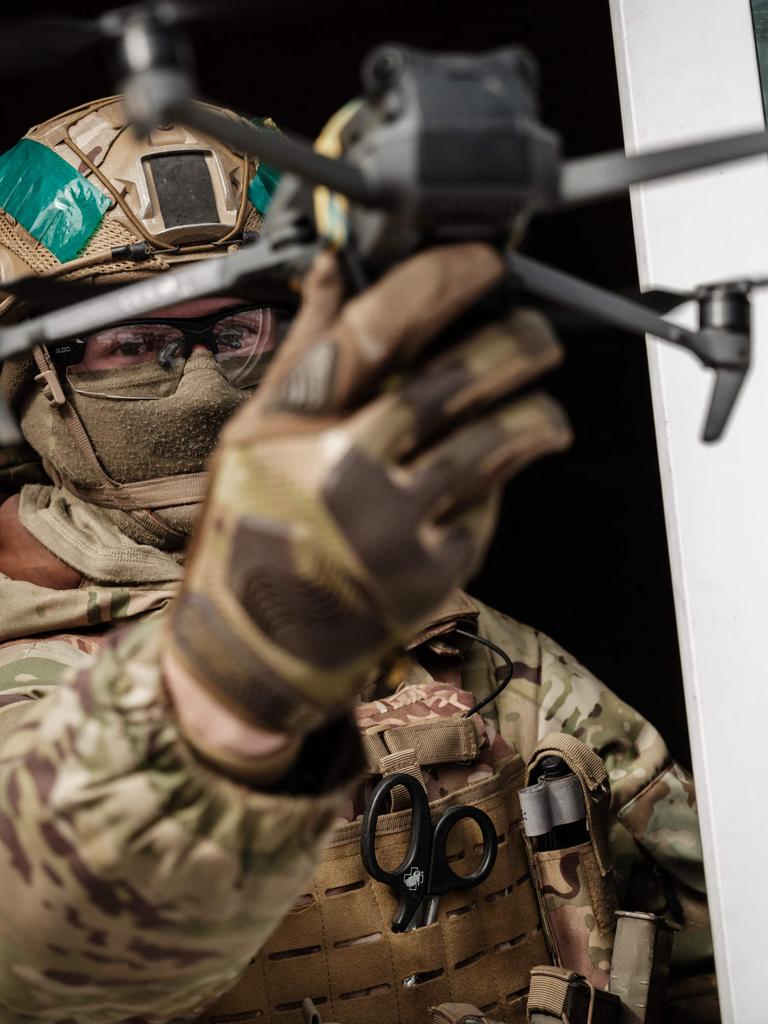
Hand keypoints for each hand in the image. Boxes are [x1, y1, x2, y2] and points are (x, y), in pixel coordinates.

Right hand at [167, 244, 570, 738]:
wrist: (252, 650)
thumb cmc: (248, 533)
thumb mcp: (252, 437)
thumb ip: (303, 353)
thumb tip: (331, 270)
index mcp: (294, 427)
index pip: (378, 329)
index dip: (440, 283)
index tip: (480, 263)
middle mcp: (345, 470)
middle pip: (452, 384)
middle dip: (514, 345)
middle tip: (538, 333)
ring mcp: (393, 525)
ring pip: (491, 443)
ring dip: (532, 410)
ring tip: (542, 402)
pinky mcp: (429, 572)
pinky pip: (488, 505)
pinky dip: (501, 481)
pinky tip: (496, 472)